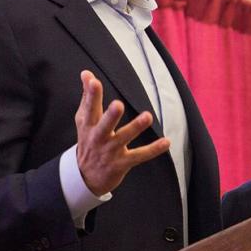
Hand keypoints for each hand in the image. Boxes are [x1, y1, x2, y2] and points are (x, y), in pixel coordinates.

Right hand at [75, 70, 169, 196]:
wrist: (84, 177)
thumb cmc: (88, 141)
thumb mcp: (84, 119)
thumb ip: (87, 96)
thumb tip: (86, 73)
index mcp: (89, 125)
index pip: (90, 107)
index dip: (91, 95)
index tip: (93, 82)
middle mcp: (98, 137)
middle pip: (104, 125)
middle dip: (111, 116)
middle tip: (118, 105)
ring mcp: (110, 151)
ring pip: (124, 138)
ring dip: (135, 127)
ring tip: (147, 116)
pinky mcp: (122, 163)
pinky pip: (140, 156)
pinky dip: (153, 150)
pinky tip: (166, 142)